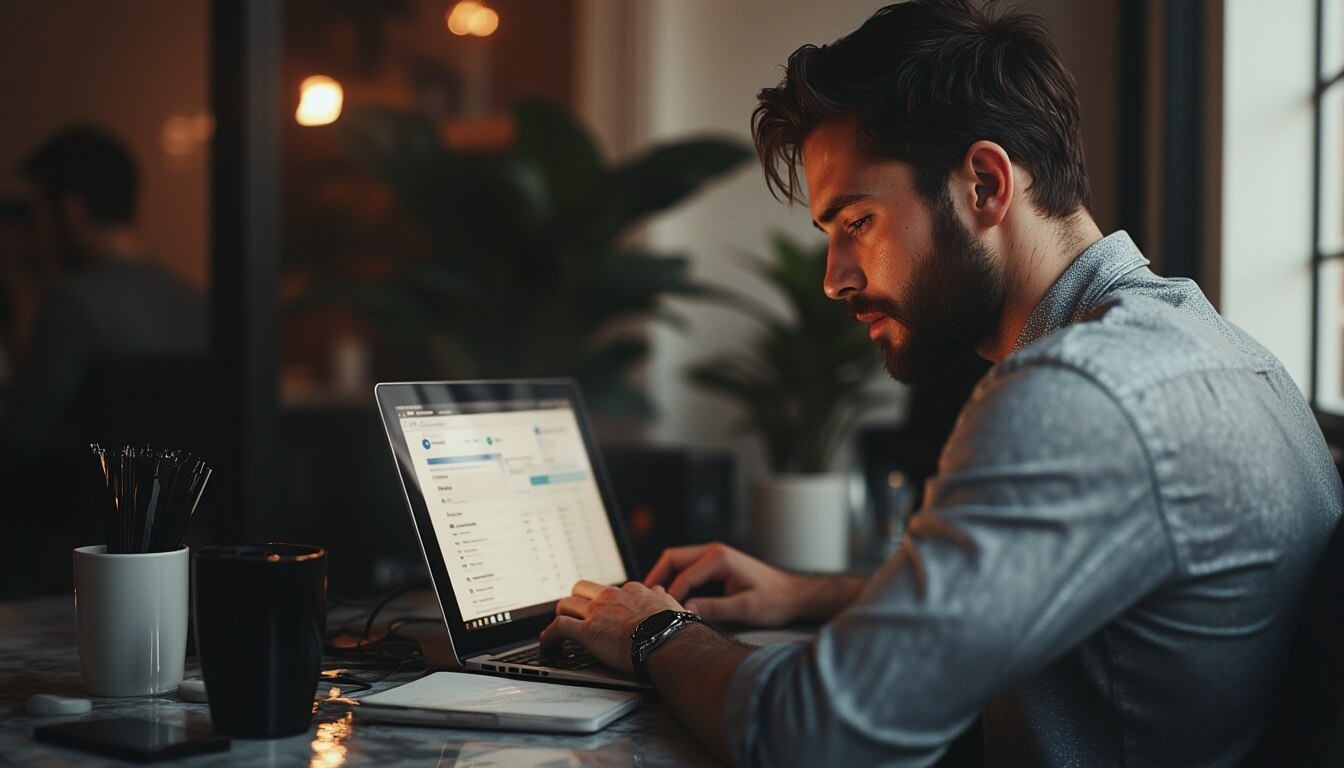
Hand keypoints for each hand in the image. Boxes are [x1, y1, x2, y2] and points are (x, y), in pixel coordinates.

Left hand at [539, 580, 683, 673]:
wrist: (667, 640)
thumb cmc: (672, 628)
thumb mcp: (669, 604)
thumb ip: (660, 596)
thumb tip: (659, 590)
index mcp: (630, 592)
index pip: (608, 591)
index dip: (601, 602)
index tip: (600, 611)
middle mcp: (610, 597)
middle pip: (581, 589)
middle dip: (575, 601)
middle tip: (574, 615)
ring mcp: (596, 613)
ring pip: (565, 604)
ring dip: (561, 616)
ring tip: (558, 632)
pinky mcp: (586, 631)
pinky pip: (558, 627)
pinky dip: (549, 637)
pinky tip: (548, 647)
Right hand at [643, 543, 805, 626]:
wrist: (793, 595)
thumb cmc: (775, 599)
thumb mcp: (745, 608)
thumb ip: (714, 608)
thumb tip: (685, 611)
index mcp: (720, 558)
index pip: (683, 576)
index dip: (670, 596)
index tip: (661, 615)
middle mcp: (714, 552)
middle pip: (672, 559)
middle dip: (656, 579)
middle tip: (643, 600)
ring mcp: (713, 558)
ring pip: (677, 564)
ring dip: (664, 580)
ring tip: (653, 602)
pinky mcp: (714, 568)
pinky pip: (687, 572)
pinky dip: (676, 584)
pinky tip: (672, 602)